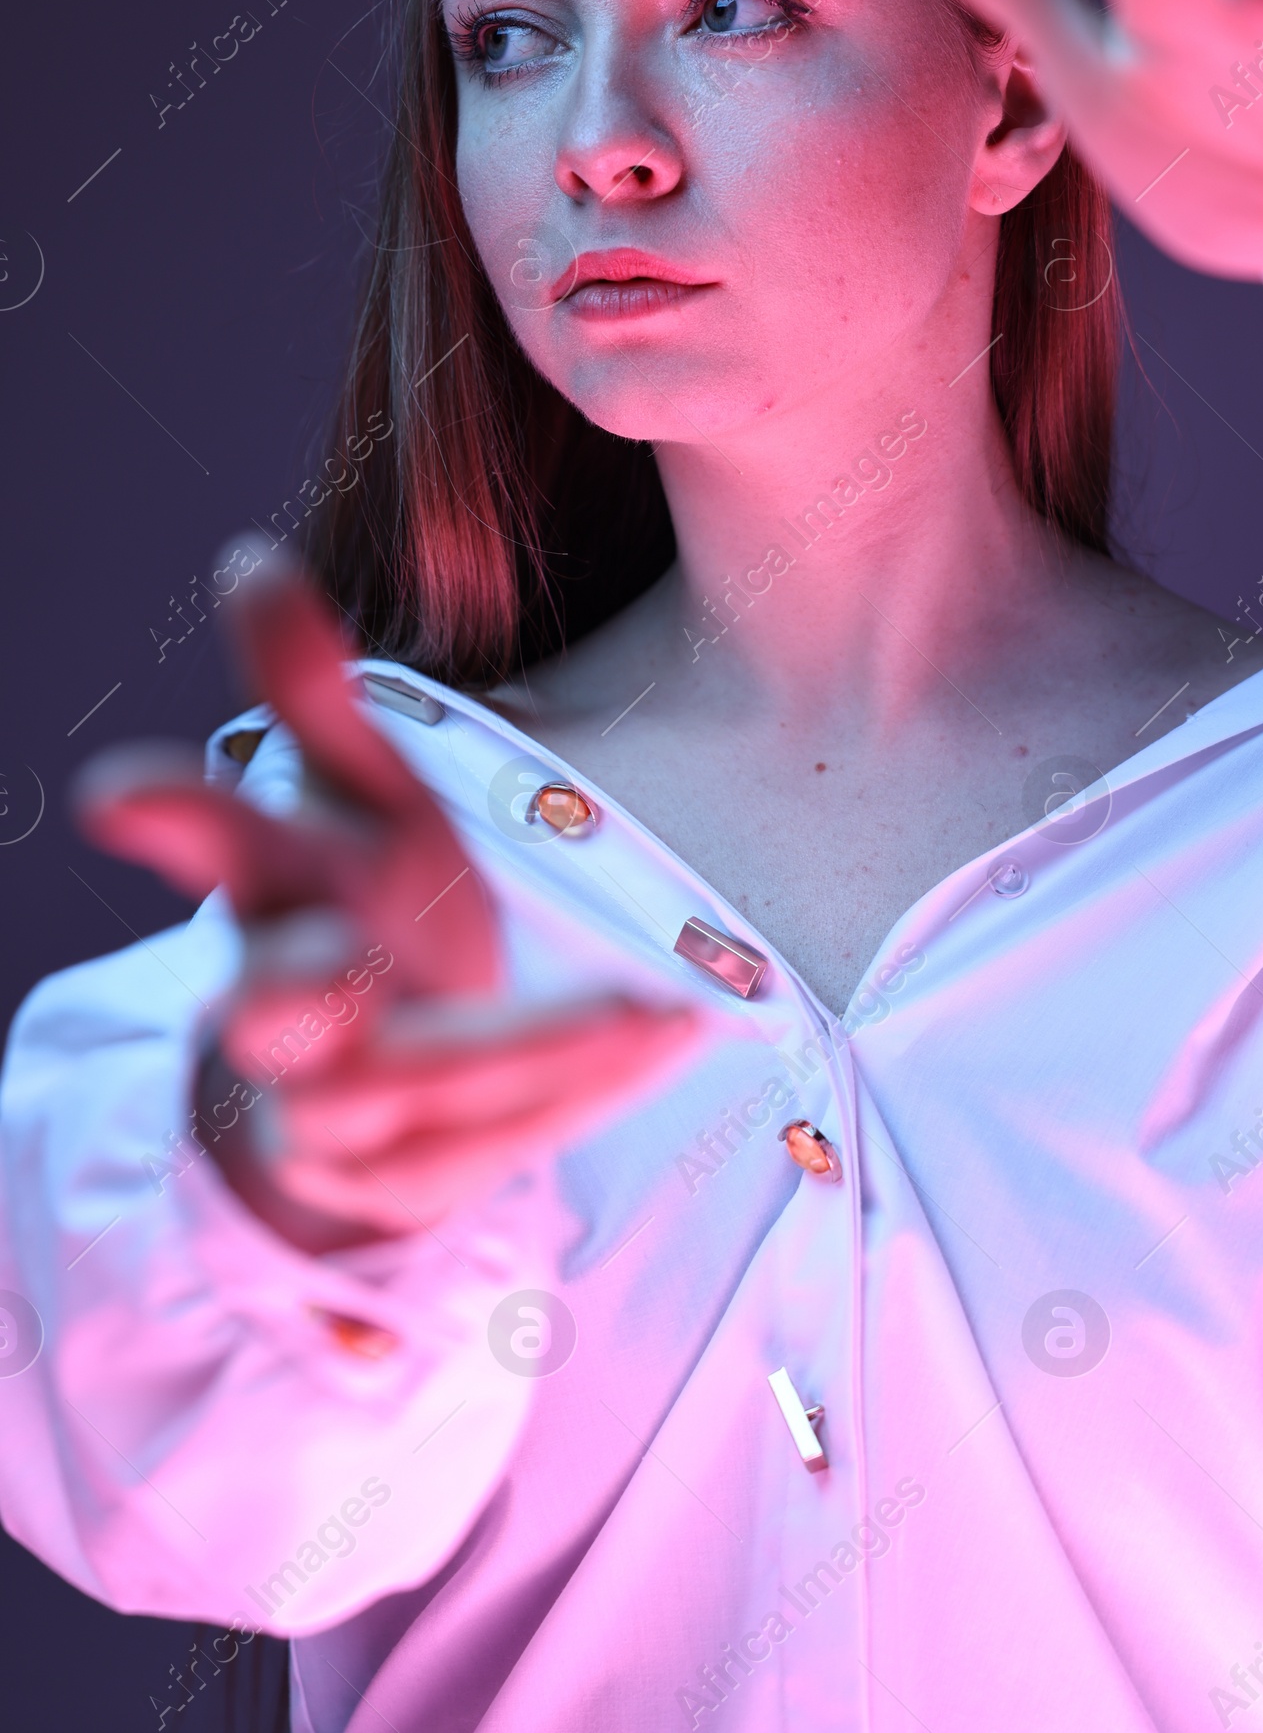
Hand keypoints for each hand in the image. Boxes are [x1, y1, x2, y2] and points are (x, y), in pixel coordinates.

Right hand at [75, 553, 696, 1250]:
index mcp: (275, 888)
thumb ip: (313, 688)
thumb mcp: (355, 790)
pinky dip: (582, 1088)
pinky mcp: (399, 1177)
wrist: (376, 1066)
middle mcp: (283, 1006)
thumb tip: (245, 560)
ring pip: (406, 1090)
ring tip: (648, 1010)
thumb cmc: (368, 896)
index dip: (173, 818)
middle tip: (337, 968)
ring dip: (525, 1049)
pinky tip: (669, 1035)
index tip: (119, 792)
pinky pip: (489, 1145)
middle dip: (295, 988)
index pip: (221, 843)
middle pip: (268, 1007)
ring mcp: (330, 1109)